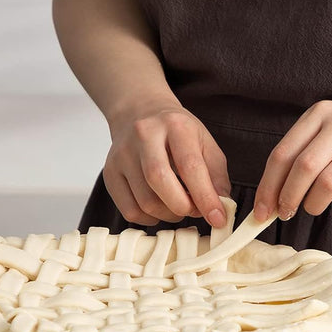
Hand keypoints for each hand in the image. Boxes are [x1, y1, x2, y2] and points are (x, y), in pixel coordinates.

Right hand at [104, 104, 230, 226]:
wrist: (139, 113)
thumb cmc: (176, 132)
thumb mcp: (204, 143)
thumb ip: (216, 175)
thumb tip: (221, 207)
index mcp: (175, 125)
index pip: (190, 166)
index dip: (205, 197)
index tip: (217, 218)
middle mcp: (144, 135)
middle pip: (160, 181)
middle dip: (182, 207)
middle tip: (194, 210)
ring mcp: (122, 154)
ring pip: (145, 201)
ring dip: (168, 215)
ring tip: (178, 206)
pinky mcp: (110, 172)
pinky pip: (129, 210)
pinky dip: (149, 218)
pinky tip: (158, 208)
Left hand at [253, 94, 331, 220]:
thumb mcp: (331, 124)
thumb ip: (303, 149)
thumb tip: (271, 194)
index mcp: (320, 113)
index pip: (283, 154)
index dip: (268, 187)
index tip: (261, 210)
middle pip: (303, 169)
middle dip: (288, 198)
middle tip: (285, 213)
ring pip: (327, 184)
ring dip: (314, 204)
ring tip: (314, 207)